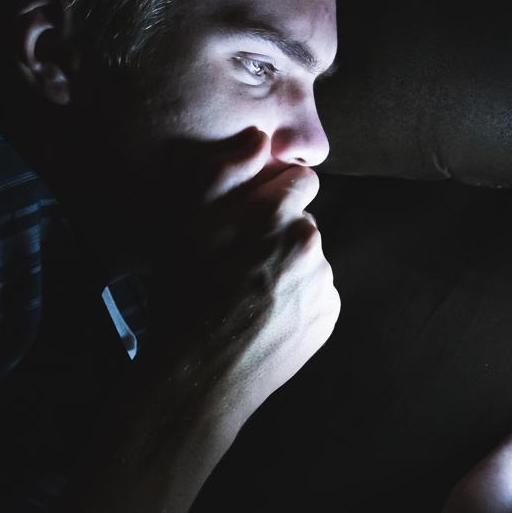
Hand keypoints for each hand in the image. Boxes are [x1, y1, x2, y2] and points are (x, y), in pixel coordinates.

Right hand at [83, 128, 339, 512]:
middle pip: (303, 221)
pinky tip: (264, 314)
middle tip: (238, 262)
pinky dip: (298, 297)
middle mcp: (310, 244)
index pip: (301, 180)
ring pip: (310, 258)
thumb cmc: (183, 294)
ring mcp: (323, 284)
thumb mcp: (186, 224)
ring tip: (247, 293)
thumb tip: (261, 137)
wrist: (198, 375)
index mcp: (276, 215)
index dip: (274, 193)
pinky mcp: (327, 317)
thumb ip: (225, 171)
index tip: (251, 216)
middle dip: (279, 231)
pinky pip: (317, 292)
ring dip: (288, 266)